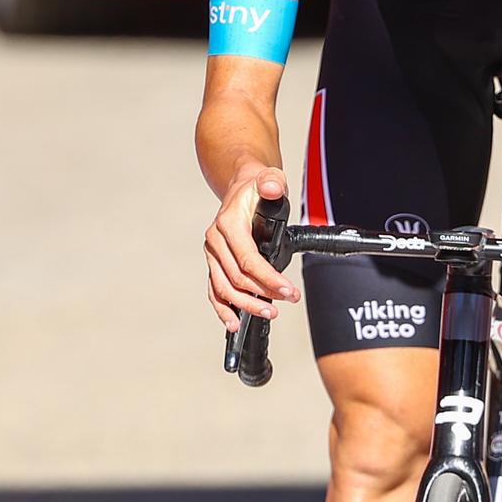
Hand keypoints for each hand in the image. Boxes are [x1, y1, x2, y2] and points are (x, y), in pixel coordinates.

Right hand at [203, 166, 298, 332]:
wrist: (241, 186)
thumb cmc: (256, 187)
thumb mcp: (269, 178)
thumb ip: (271, 182)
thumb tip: (271, 187)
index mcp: (228, 223)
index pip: (248, 259)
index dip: (269, 278)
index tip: (288, 291)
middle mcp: (215, 240)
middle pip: (236, 278)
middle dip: (262, 295)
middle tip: (285, 304)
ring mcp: (212, 253)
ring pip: (223, 288)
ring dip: (244, 306)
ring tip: (268, 314)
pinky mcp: (214, 262)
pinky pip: (214, 289)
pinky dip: (222, 308)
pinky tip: (234, 323)